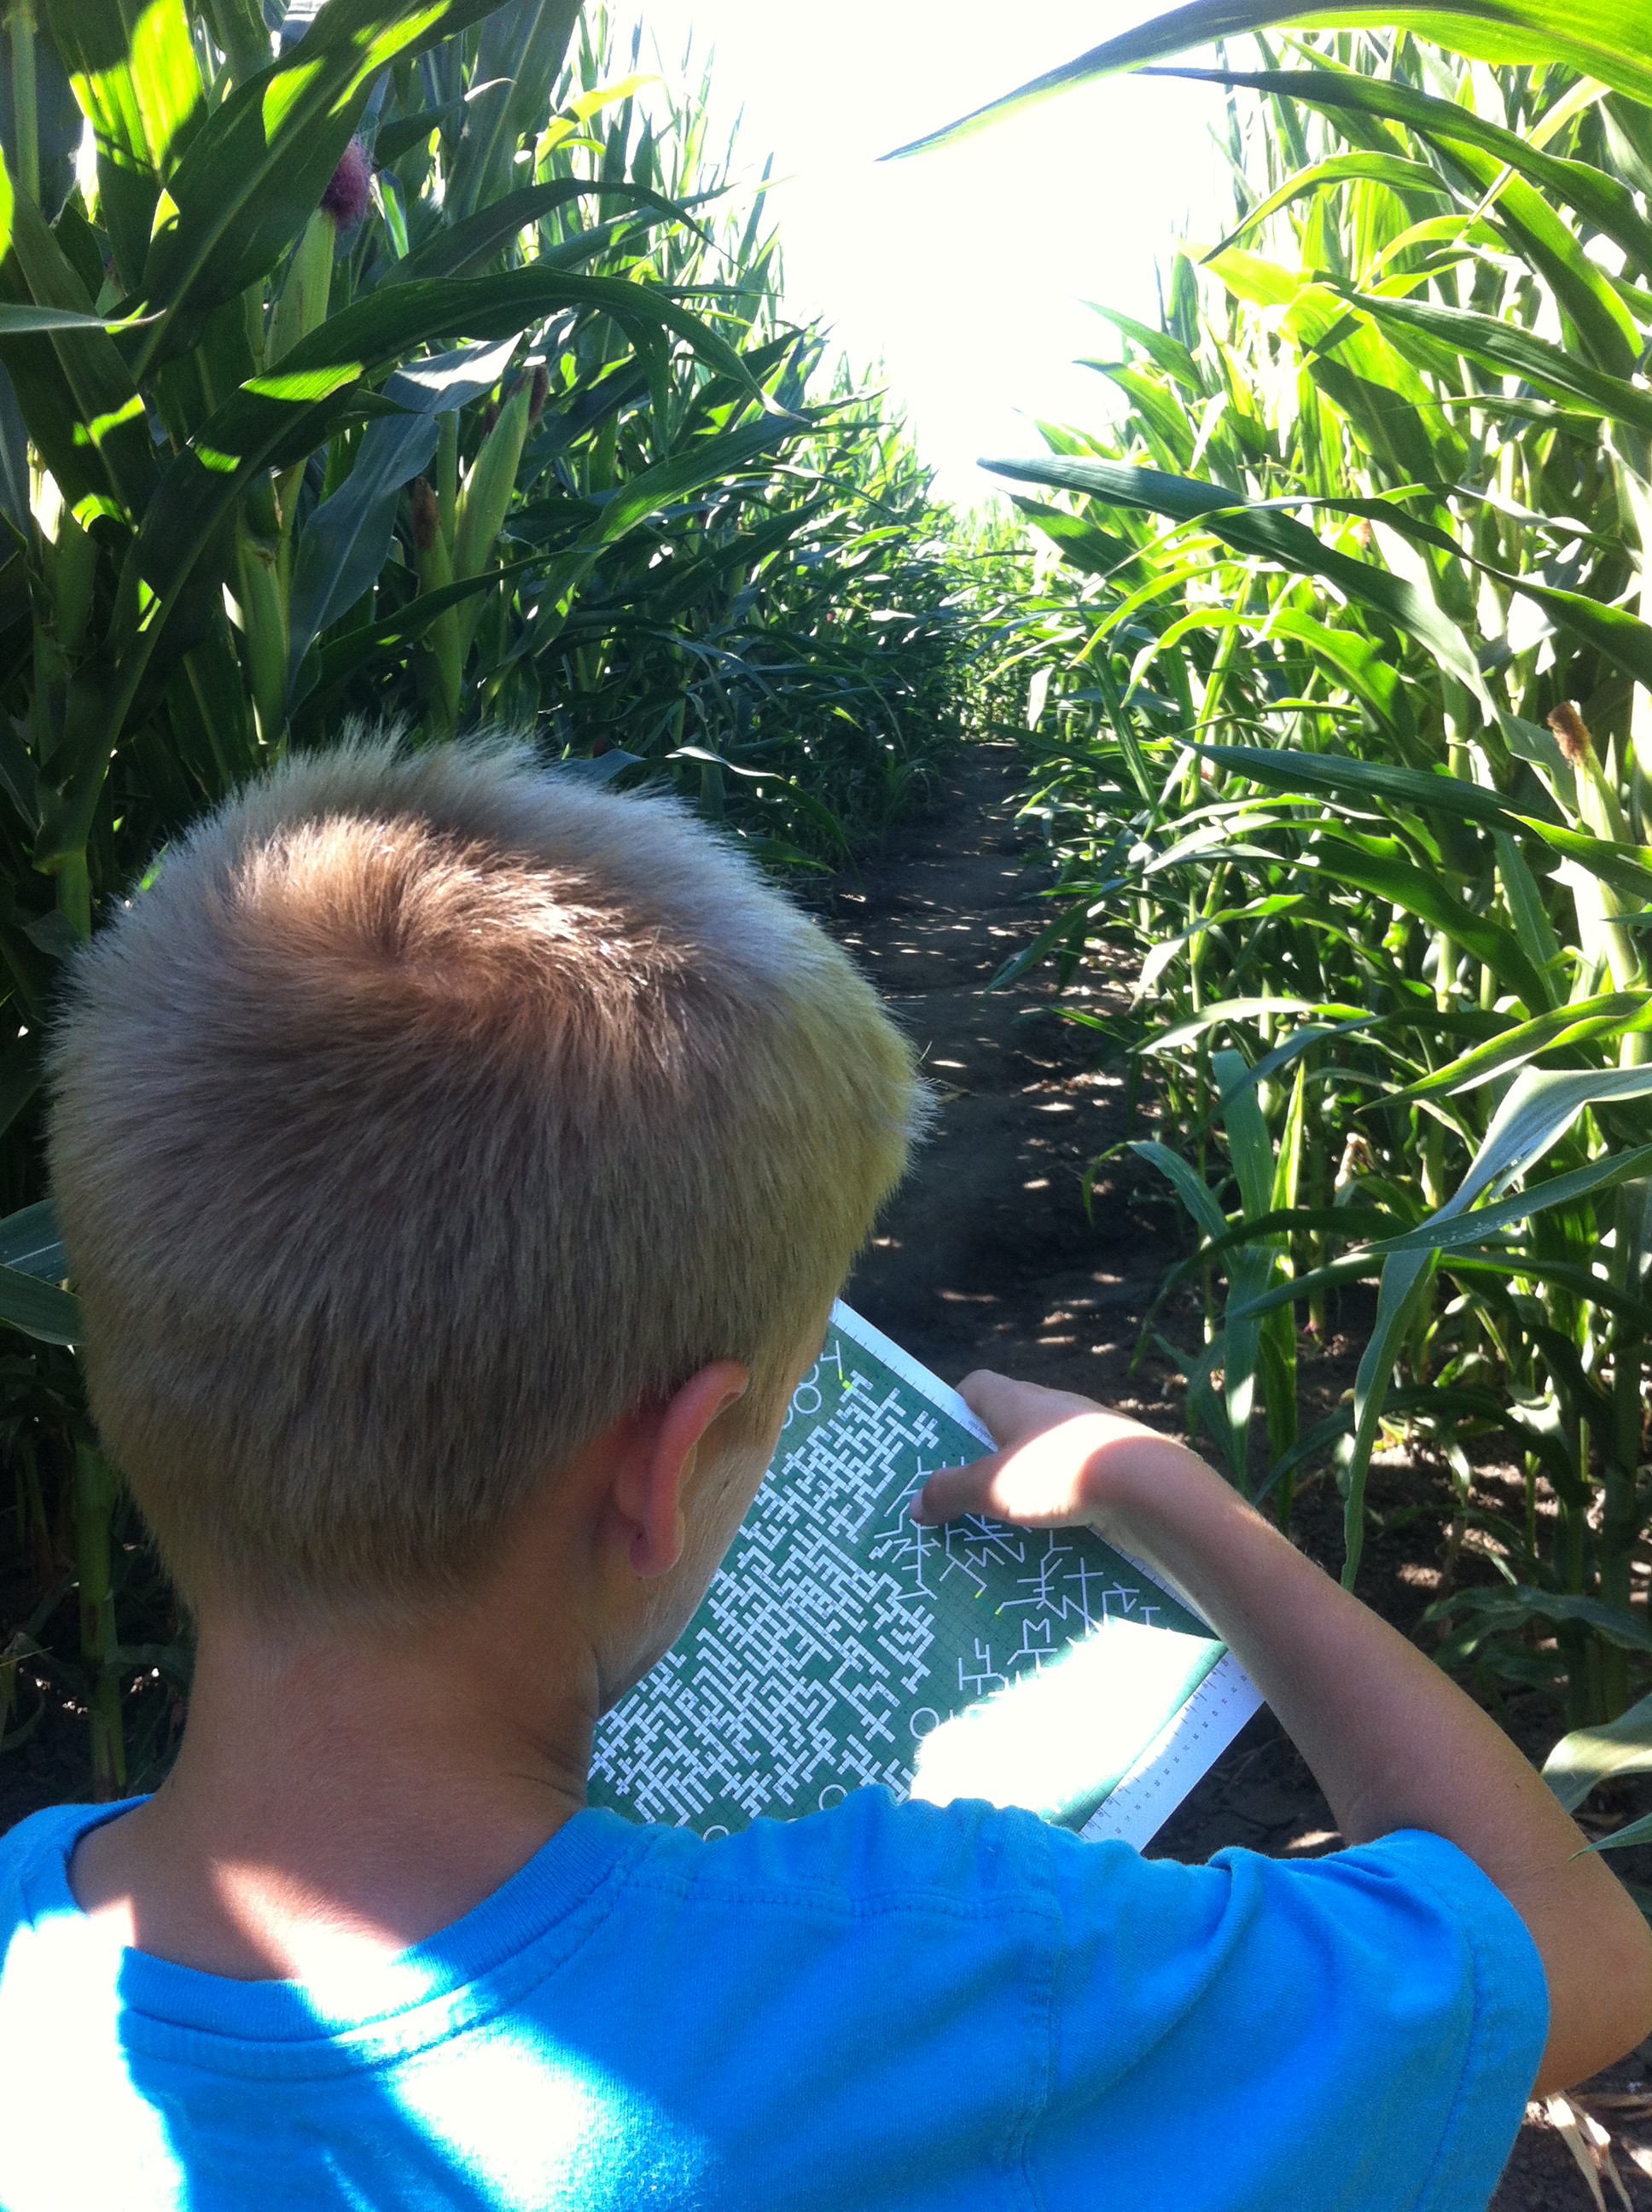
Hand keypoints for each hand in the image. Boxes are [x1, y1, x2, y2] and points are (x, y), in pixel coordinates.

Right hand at [911, 1370, 1210, 1534]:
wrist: (1149, 1486)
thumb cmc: (1059, 1473)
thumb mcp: (993, 1488)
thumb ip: (952, 1492)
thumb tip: (915, 1504)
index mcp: (1015, 1399)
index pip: (975, 1386)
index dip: (953, 1410)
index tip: (938, 1446)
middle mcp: (1051, 1406)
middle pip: (1007, 1421)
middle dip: (984, 1456)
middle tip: (961, 1495)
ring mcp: (1086, 1433)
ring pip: (1041, 1452)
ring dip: (1022, 1480)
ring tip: (1001, 1522)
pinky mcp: (1112, 1462)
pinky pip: (1072, 1477)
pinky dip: (1057, 1499)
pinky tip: (1049, 1531)